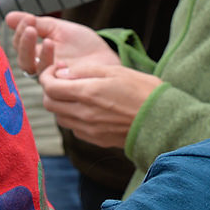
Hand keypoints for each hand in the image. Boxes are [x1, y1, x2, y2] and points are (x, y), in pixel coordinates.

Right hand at [6, 11, 120, 76]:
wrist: (109, 59)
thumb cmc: (84, 45)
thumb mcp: (60, 29)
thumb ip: (38, 24)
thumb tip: (8, 17)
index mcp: (38, 55)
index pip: (20, 46)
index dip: (21, 33)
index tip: (29, 19)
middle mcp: (41, 70)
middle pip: (24, 61)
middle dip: (25, 44)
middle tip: (31, 29)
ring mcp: (52, 81)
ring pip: (36, 73)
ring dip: (40, 55)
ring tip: (49, 41)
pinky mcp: (63, 90)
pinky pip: (52, 84)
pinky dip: (54, 70)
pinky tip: (61, 59)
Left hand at [40, 62, 162, 149]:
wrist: (163, 120)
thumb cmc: (142, 90)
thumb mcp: (114, 70)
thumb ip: (83, 71)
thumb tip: (60, 72)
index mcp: (87, 93)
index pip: (50, 87)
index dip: (46, 76)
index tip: (54, 70)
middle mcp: (84, 114)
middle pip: (49, 104)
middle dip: (50, 90)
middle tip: (62, 81)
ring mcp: (89, 130)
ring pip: (59, 118)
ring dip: (60, 105)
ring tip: (75, 95)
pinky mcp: (96, 140)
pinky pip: (74, 129)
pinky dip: (73, 118)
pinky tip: (87, 109)